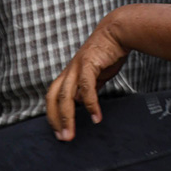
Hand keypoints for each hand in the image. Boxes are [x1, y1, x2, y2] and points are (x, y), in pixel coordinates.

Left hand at [45, 14, 129, 141]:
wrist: (117, 31)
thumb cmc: (107, 52)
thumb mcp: (96, 75)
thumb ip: (89, 88)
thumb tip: (83, 103)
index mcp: (69, 74)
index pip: (53, 97)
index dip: (54, 115)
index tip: (60, 132)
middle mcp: (69, 71)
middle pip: (52, 98)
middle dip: (55, 120)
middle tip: (62, 138)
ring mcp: (77, 66)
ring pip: (65, 96)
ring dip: (67, 117)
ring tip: (71, 134)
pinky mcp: (89, 63)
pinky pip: (86, 87)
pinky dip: (90, 104)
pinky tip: (95, 117)